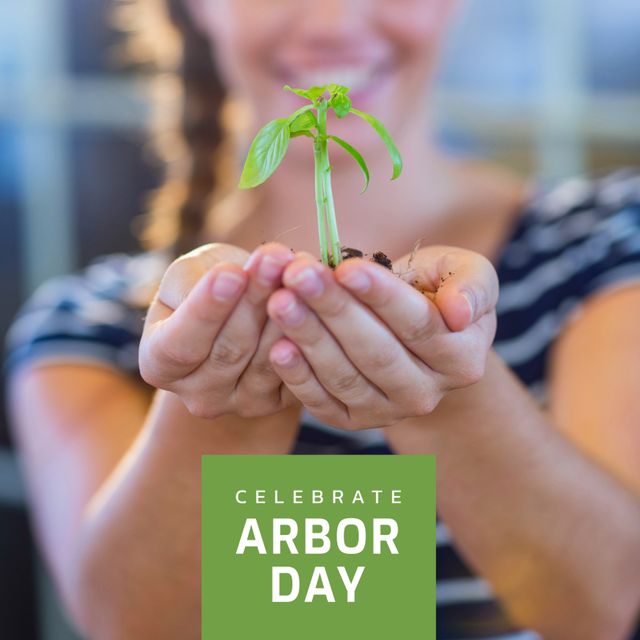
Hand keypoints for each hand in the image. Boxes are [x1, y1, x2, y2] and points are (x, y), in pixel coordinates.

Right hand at [139, 242, 301, 418]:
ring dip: (287, 313)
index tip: (231, 273)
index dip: (206, 309)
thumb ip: (198, 280)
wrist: (239, 316)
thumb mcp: (186, 277)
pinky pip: (296, 370)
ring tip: (300, 271)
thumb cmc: (203, 289)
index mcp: (159, 364)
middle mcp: (197, 395)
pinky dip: (309, 332)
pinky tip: (319, 298)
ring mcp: (239, 404)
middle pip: (229, 350)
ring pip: (267, 360)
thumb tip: (234, 276)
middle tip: (275, 258)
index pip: (180, 342)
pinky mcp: (277, 403)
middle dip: (255, 299)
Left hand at [265, 245, 497, 429]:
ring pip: (346, 377)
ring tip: (280, 301)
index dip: (381, 297)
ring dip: (309, 338)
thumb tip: (458, 312)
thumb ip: (472, 288)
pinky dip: (298, 377)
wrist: (416, 337)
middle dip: (334, 311)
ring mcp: (388, 412)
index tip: (346, 268)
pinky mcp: (353, 420)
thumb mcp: (466, 276)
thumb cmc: (437, 293)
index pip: (419, 325)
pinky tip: (276, 347)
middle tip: (298, 276)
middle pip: (376, 353)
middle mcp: (427, 394)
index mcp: (462, 358)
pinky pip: (323, 401)